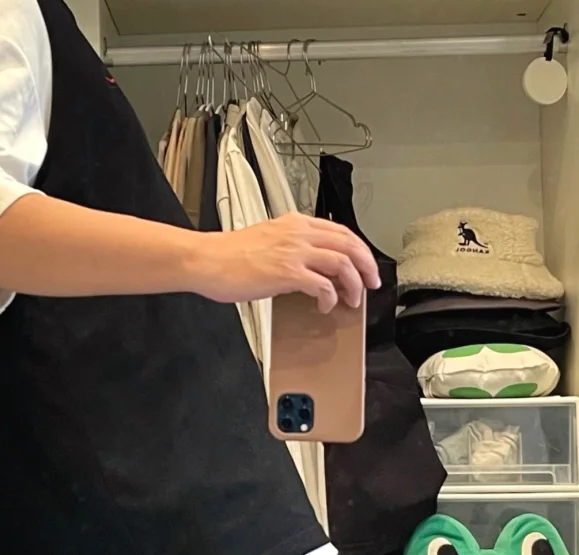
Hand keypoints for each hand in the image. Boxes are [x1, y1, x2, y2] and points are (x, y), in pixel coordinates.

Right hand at [189, 213, 380, 312]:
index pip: (341, 231)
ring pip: (342, 263)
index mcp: (296, 223)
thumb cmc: (230, 255)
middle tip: (371, 284)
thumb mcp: (268, 240)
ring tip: (352, 300)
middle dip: (366, 266)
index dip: (360, 250)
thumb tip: (310, 267)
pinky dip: (330, 298)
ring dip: (353, 284)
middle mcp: (298, 233)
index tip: (366, 267)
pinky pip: (323, 286)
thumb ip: (292, 247)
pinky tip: (325, 306)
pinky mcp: (287, 272)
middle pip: (349, 244)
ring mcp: (294, 252)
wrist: (208, 259)